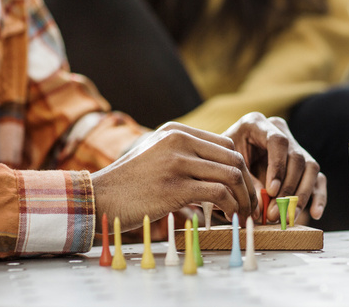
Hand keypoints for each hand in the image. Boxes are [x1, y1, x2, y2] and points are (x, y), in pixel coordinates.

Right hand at [91, 122, 257, 230]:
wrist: (98, 199)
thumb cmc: (129, 184)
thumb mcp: (155, 155)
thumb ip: (182, 154)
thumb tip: (215, 167)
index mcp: (176, 131)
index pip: (225, 142)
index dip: (239, 166)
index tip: (241, 187)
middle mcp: (178, 141)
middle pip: (233, 157)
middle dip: (247, 183)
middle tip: (249, 204)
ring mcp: (177, 162)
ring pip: (231, 174)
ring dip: (243, 198)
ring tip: (241, 214)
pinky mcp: (176, 187)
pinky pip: (219, 193)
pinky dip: (231, 207)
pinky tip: (228, 217)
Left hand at [222, 112, 326, 223]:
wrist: (225, 163)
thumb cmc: (224, 162)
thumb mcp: (229, 168)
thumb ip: (247, 184)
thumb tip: (263, 208)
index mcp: (256, 123)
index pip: (277, 141)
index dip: (278, 167)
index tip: (272, 191)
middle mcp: (279, 130)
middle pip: (296, 157)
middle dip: (288, 188)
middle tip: (276, 213)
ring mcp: (294, 146)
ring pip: (310, 168)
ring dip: (301, 195)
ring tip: (289, 217)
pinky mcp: (304, 164)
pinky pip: (318, 178)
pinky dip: (318, 197)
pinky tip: (314, 213)